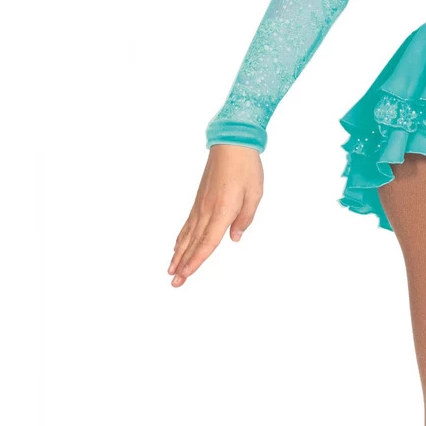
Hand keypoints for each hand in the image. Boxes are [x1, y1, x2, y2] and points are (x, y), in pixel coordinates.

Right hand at [169, 144, 264, 285]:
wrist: (232, 144)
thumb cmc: (246, 167)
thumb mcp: (255, 194)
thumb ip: (245, 218)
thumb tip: (234, 237)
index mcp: (222, 210)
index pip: (208, 241)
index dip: (197, 260)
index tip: (186, 275)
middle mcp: (207, 210)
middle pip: (193, 242)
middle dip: (183, 264)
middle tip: (174, 282)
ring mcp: (201, 205)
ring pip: (187, 234)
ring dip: (178, 253)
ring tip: (170, 269)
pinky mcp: (199, 199)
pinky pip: (188, 223)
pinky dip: (181, 237)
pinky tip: (176, 245)